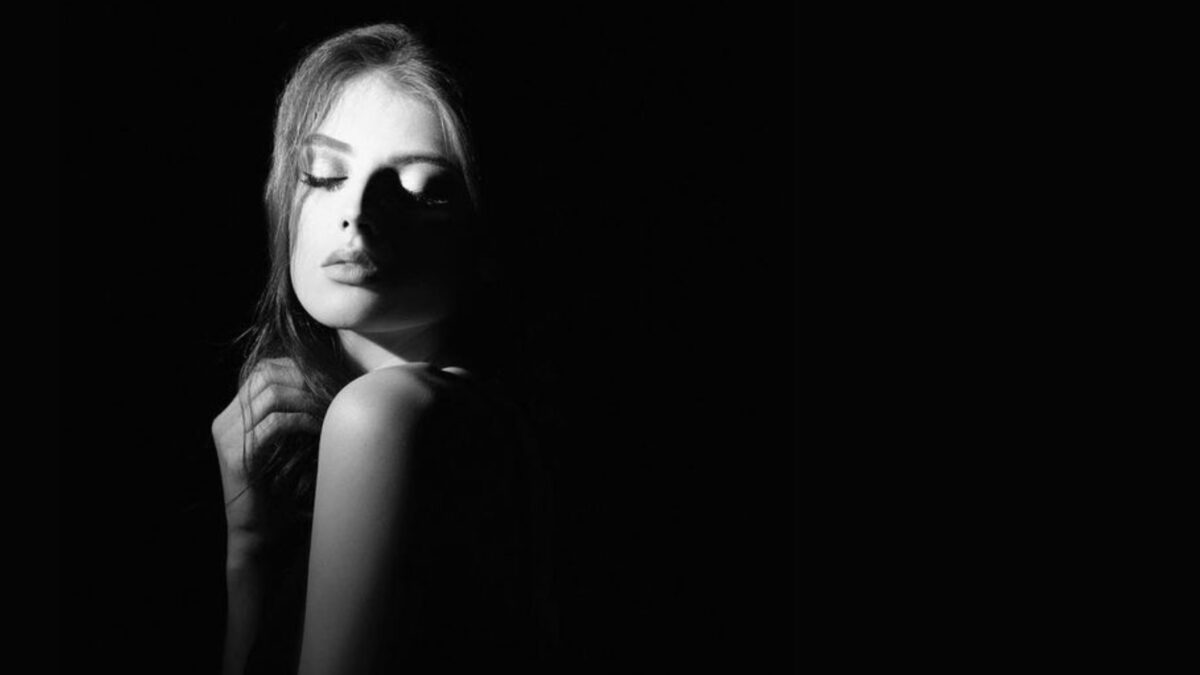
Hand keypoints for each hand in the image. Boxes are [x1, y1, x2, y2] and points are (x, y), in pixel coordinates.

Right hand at [211, 357, 322, 544]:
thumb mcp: (285, 445)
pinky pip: (275, 423)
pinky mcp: (239, 456)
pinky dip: (303, 420)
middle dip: (305, 378)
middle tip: (334, 390)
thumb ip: (291, 416)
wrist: (260, 534)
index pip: (263, 370)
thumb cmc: (281, 490)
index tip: (328, 377)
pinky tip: (320, 427)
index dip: (297, 368)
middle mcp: (225, 422)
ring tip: (331, 408)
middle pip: (266, 375)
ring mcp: (228, 438)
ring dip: (308, 398)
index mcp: (232, 415)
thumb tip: (326, 384)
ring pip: (272, 395)